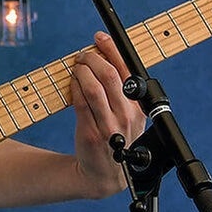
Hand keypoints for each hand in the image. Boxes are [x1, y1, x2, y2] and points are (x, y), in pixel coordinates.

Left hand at [69, 32, 145, 198]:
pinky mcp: (91, 133)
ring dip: (82, 71)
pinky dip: (75, 87)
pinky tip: (73, 82)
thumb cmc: (116, 138)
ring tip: (77, 66)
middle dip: (94, 59)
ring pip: (94, 88)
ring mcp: (109, 126)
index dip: (112, 50)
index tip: (100, 37)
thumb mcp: (128, 116)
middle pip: (110, 76)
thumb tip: (104, 56)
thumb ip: (121, 91)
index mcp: (139, 108)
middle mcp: (126, 116)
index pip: (127, 71)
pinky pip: (81, 103)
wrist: (104, 174)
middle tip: (84, 54)